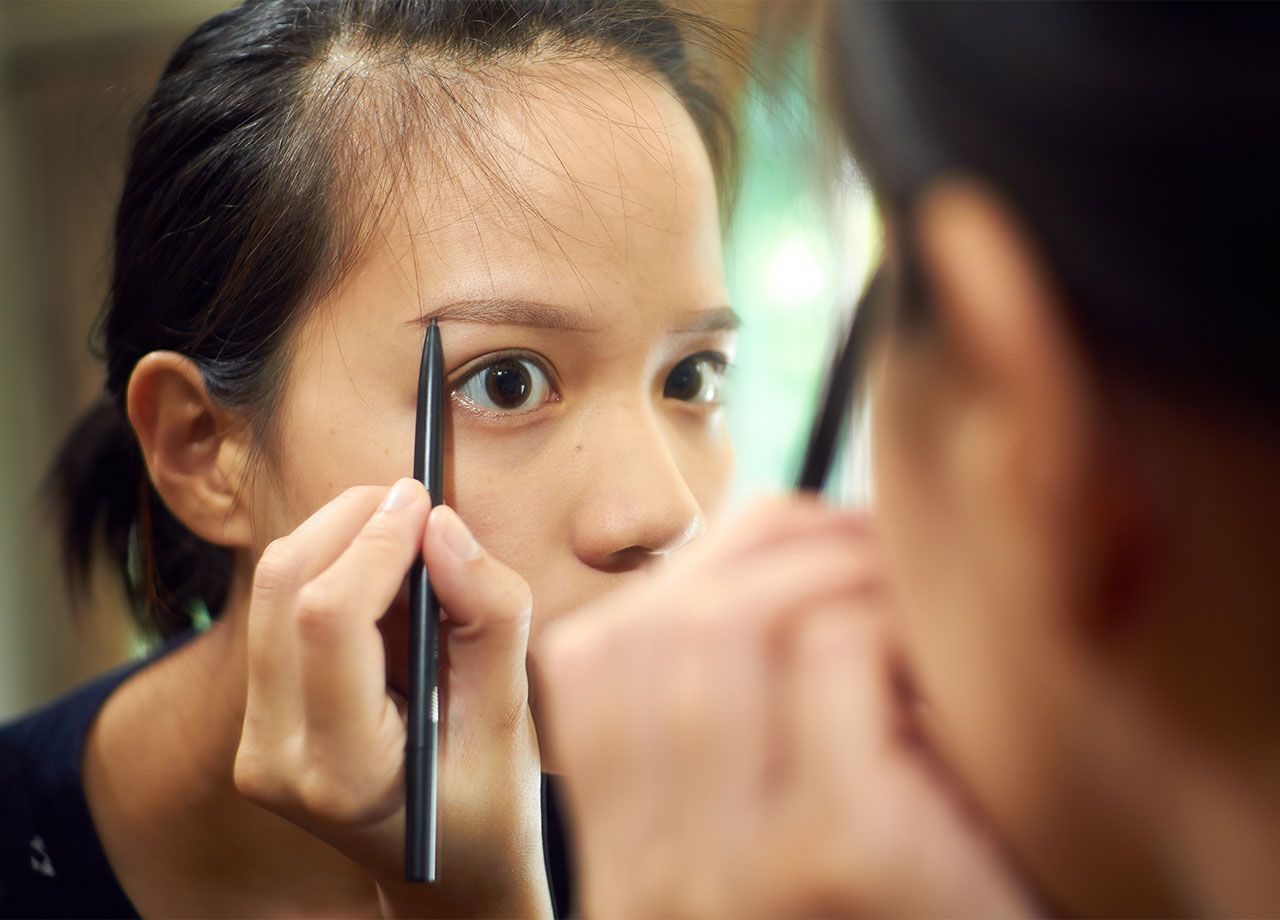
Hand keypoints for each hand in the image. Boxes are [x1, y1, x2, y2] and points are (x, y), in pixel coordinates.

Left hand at [233, 480, 548, 916]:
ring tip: (406, 539)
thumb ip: (490, 616)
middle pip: (283, 586)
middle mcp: (276, 757)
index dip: (377, 541)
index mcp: (343, 771)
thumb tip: (444, 526)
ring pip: (272, 587)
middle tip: (415, 502)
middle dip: (349, 520)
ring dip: (337, 536)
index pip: (329, 619)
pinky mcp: (259, 717)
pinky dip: (329, 567)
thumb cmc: (489, 805)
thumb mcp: (511, 717)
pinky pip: (278, 609)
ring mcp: (256, 740)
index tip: (426, 500)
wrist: (444, 877)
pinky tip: (383, 577)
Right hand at [535, 497, 1035, 917]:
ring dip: (835, 568)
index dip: (697, 572)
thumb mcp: (772, 847)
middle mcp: (644, 874)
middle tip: (872, 543)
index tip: (796, 550)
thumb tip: (773, 565)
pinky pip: (829, 653)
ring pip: (730, 624)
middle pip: (660, 626)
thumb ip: (738, 743)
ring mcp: (729, 869)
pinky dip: (891, 616)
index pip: (591, 657)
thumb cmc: (905, 916)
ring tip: (909, 592)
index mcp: (622, 861)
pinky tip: (942, 658)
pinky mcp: (837, 853)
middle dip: (773, 547)